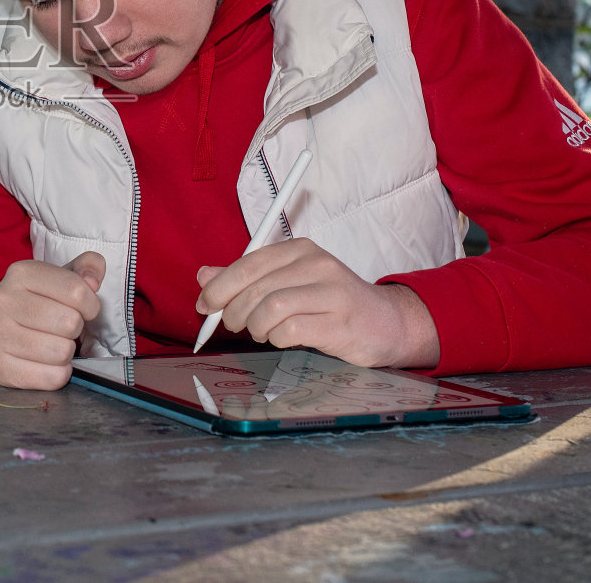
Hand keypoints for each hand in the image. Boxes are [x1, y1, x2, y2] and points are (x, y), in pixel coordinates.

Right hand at [0, 252, 104, 390]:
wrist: (1, 343)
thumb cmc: (40, 306)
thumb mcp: (63, 279)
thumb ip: (87, 267)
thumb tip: (93, 280)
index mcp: (21, 272)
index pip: (76, 290)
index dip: (91, 305)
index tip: (84, 309)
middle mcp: (3, 300)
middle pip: (70, 322)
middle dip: (76, 330)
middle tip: (63, 329)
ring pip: (61, 352)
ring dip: (67, 353)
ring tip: (53, 345)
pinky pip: (52, 377)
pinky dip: (58, 374)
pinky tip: (46, 364)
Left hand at [194, 238, 438, 368]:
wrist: (386, 323)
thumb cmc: (330, 303)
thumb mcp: (288, 283)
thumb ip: (247, 279)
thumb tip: (204, 276)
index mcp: (300, 250)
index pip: (249, 263)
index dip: (220, 286)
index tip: (206, 305)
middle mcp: (317, 264)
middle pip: (256, 288)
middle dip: (234, 312)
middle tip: (233, 325)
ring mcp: (332, 292)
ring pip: (270, 309)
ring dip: (255, 327)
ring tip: (261, 332)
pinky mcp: (340, 323)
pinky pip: (291, 331)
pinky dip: (277, 339)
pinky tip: (282, 339)